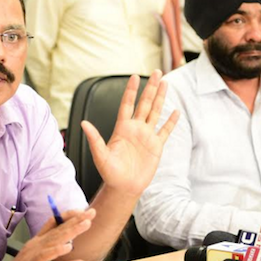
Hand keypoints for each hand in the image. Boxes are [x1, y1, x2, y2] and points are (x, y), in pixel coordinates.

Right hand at [5, 209, 95, 260]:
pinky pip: (45, 255)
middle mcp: (37, 244)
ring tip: (85, 224)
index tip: (83, 213)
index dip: (69, 217)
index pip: (56, 225)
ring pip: (55, 238)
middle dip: (76, 219)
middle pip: (59, 228)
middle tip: (91, 212)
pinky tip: (68, 246)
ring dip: (71, 231)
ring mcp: (34, 252)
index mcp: (40, 243)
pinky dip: (57, 250)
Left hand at [81, 70, 178, 196]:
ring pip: (155, 112)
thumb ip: (94, 139)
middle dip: (151, 88)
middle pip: (145, 103)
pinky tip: (176, 111)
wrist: (124, 187)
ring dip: (161, 98)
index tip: (134, 76)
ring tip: (166, 83)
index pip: (127, 104)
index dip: (131, 90)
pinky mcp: (156, 146)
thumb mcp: (100, 155)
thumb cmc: (110, 173)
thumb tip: (84, 123)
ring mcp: (147, 136)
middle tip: (157, 72)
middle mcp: (135, 129)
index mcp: (122, 128)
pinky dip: (171, 122)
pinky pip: (165, 131)